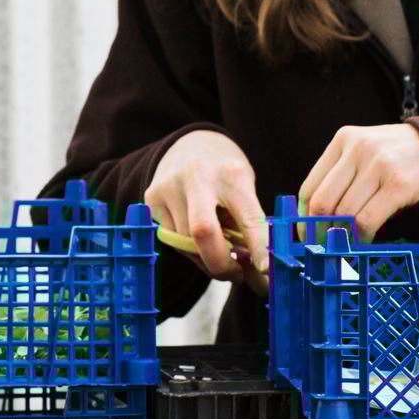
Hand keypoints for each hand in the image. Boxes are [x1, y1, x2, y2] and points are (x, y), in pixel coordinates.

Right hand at [144, 130, 268, 293]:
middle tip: (237, 275)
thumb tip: (258, 275)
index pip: (249, 219)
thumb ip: (248, 228)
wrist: (189, 144)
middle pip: (203, 232)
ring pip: (186, 243)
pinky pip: (172, 239)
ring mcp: (170, 187)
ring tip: (221, 251)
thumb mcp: (244, 190)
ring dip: (207, 259)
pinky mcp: (152, 199)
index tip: (266, 272)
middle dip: (220, 263)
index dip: (259, 249)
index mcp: (232, 175)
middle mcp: (198, 178)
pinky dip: (190, 249)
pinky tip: (198, 239)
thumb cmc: (225, 175)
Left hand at [298, 123, 418, 239]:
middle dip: (319, 231)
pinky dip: (361, 238)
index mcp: (344, 139)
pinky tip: (364, 242)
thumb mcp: (367, 152)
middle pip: (322, 202)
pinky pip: (367, 220)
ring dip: (342, 237)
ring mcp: (379, 165)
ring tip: (345, 247)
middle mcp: (358, 148)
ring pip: (344, 213)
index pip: (309, 186)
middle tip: (323, 248)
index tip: (307, 235)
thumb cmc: (402, 157)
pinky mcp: (399, 184)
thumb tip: (314, 217)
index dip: (304, 217)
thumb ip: (342, 175)